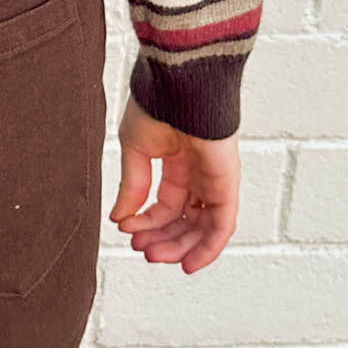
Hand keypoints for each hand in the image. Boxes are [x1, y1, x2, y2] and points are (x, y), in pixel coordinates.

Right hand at [108, 95, 239, 273]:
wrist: (180, 85)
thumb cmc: (158, 103)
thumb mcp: (135, 150)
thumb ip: (132, 186)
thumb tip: (120, 218)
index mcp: (175, 159)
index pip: (164, 202)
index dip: (145, 221)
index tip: (125, 228)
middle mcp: (197, 172)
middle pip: (184, 219)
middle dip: (162, 238)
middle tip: (143, 250)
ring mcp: (214, 178)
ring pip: (202, 226)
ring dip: (179, 246)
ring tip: (156, 256)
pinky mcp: (227, 183)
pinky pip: (222, 224)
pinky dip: (208, 247)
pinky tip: (189, 262)